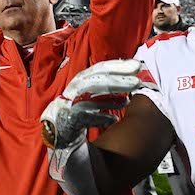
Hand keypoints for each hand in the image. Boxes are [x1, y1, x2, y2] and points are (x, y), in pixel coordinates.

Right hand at [40, 59, 154, 149]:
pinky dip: (99, 118)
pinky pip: (85, 117)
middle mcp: (75, 88)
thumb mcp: (93, 96)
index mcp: (82, 79)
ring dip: (110, 98)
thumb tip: (131, 89)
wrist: (57, 128)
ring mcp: (70, 102)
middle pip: (97, 79)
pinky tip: (112, 121)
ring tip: (127, 101)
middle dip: (117, 79)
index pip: (101, 68)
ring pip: (91, 97)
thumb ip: (109, 92)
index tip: (137, 66)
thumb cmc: (77, 109)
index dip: (118, 66)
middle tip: (136, 81)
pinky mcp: (68, 118)